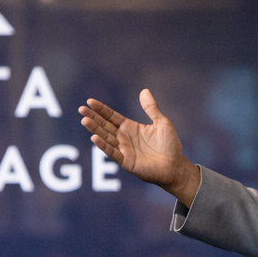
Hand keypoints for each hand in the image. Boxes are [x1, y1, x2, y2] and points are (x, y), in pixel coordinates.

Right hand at [79, 89, 200, 205]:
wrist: (176, 166)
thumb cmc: (169, 145)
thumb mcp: (161, 122)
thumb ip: (151, 108)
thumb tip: (144, 90)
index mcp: (130, 128)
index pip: (111, 117)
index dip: (101, 109)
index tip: (90, 102)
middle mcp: (124, 138)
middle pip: (104, 126)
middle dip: (93, 117)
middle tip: (81, 109)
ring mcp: (124, 150)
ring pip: (105, 138)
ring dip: (95, 129)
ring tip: (84, 120)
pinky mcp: (126, 161)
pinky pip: (112, 153)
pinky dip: (103, 146)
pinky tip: (95, 137)